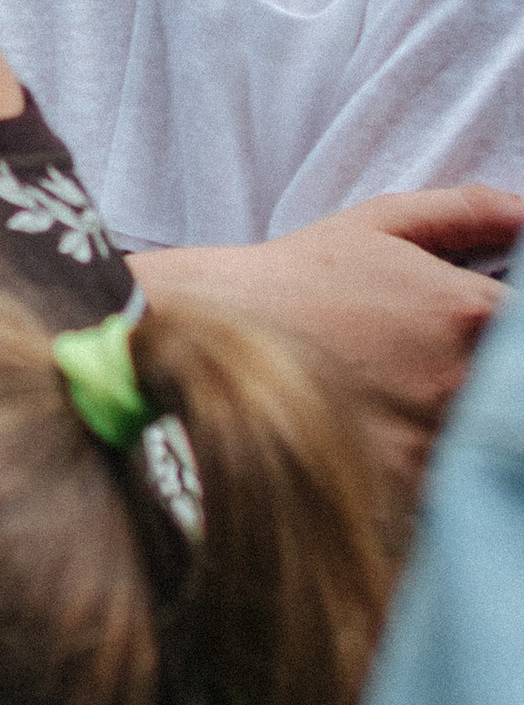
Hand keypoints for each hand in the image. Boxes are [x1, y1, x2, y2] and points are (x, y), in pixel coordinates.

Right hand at [134, 184, 520, 474]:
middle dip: (491, 392)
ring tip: (401, 408)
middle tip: (429, 374)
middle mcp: (463, 382)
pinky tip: (386, 447)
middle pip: (513, 400)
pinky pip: (442, 490)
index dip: (511, 346)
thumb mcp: (378, 226)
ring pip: (483, 448)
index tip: (486, 349)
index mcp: (471, 314)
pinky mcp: (400, 491)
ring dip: (462, 435)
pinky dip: (430, 478)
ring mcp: (433, 442)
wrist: (211, 337)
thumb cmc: (297, 279)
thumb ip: (464, 213)